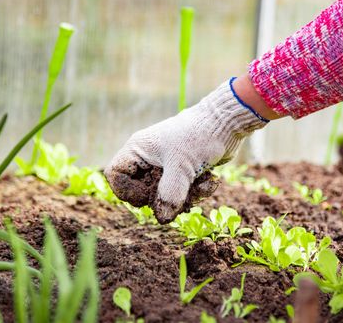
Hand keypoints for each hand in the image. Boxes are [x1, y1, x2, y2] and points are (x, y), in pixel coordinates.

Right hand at [104, 78, 266, 223]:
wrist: (227, 124)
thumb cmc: (199, 137)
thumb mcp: (181, 168)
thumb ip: (169, 194)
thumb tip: (162, 218)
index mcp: (138, 149)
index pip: (115, 175)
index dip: (127, 191)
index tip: (147, 195)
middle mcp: (148, 157)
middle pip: (141, 190)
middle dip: (164, 197)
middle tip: (180, 193)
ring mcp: (166, 164)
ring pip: (164, 194)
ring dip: (185, 196)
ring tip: (202, 185)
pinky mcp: (182, 171)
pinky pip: (181, 191)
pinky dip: (195, 191)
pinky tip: (210, 180)